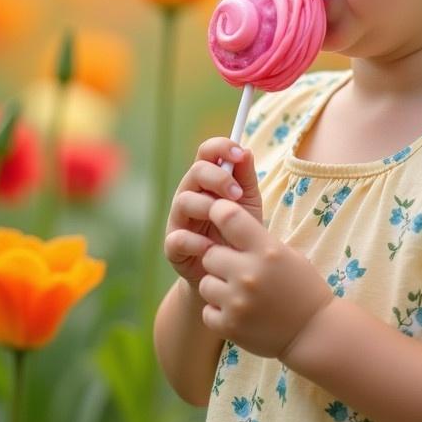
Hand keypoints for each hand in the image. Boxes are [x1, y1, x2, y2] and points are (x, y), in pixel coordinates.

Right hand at [163, 137, 262, 286]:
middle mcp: (189, 194)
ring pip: (184, 201)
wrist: (229, 274)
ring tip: (228, 220)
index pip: (206, 152)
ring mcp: (179, 219)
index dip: (221, 147)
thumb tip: (246, 151)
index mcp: (207, 181)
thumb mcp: (248, 204)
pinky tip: (213, 247)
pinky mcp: (173, 247)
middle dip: (219, 178)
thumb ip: (246, 178)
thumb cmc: (238, 232)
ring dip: (208, 207)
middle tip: (238, 194)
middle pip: (195, 172)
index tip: (240, 154)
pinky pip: (178, 238)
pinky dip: (196, 241)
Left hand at [198, 198, 333, 359]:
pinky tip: (238, 312)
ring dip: (218, 287)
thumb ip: (256, 239)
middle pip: (210, 254)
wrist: (314, 332)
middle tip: (235, 268)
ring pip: (205, 284)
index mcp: (267, 251)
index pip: (228, 217)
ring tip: (238, 293)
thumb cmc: (302, 287)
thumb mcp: (286, 254)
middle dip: (220, 259)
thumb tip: (225, 218)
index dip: (219, 212)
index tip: (220, 217)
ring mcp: (237, 302)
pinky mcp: (230, 327)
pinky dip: (219, 312)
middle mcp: (249, 274)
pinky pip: (207, 311)